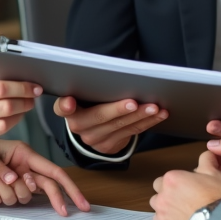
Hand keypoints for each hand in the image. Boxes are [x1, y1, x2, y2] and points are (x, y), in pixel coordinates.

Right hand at [0, 80, 40, 159]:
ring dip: (18, 116)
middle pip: (5, 106)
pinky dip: (4, 128)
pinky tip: (8, 122)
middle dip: (24, 101)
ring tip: (22, 109)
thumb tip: (7, 88)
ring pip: (3, 124)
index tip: (32, 87)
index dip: (21, 87)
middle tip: (32, 98)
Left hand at [0, 139, 91, 215]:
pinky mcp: (4, 192)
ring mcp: (15, 182)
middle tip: (62, 213)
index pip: (53, 171)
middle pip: (47, 188)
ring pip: (23, 197)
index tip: (80, 203)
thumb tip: (15, 180)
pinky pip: (5, 202)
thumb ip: (1, 167)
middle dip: (55, 200)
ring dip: (8, 192)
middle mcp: (24, 169)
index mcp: (25, 155)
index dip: (69, 187)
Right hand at [54, 96, 168, 155]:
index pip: (62, 107)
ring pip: (119, 126)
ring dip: (140, 116)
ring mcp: (93, 139)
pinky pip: (130, 133)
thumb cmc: (91, 102)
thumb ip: (91, 86)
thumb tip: (112, 73)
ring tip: (154, 107)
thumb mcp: (86, 94)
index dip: (65, 105)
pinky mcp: (108, 146)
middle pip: (98, 117)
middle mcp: (78, 126)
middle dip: (118, 110)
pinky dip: (147, 123)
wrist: (92, 128)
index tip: (70, 102)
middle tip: (133, 102)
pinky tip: (159, 114)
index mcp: (69, 110)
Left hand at [149, 153, 220, 219]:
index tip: (185, 190)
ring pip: (159, 215)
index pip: (163, 180)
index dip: (174, 185)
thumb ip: (207, 163)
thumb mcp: (217, 175)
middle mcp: (163, 198)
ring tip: (187, 218)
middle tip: (186, 203)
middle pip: (158, 197)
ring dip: (169, 216)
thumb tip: (206, 155)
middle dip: (168, 199)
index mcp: (172, 180)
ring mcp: (163, 219)